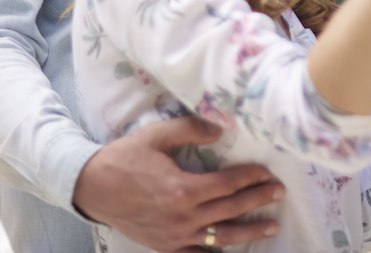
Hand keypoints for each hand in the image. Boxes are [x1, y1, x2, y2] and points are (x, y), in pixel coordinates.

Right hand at [73, 116, 283, 251]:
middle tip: (279, 193)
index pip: (228, 184)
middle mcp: (182, 217)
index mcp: (183, 190)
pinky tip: (233, 249)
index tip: (268, 172)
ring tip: (271, 226)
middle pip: (231, 210)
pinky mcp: (165, 246)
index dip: (251, 178)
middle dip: (258, 201)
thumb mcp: (157, 135)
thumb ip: (192, 130)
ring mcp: (174, 236)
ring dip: (249, 231)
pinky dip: (216, 251)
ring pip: (221, 237)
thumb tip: (222, 129)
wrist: (91, 188)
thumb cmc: (124, 158)